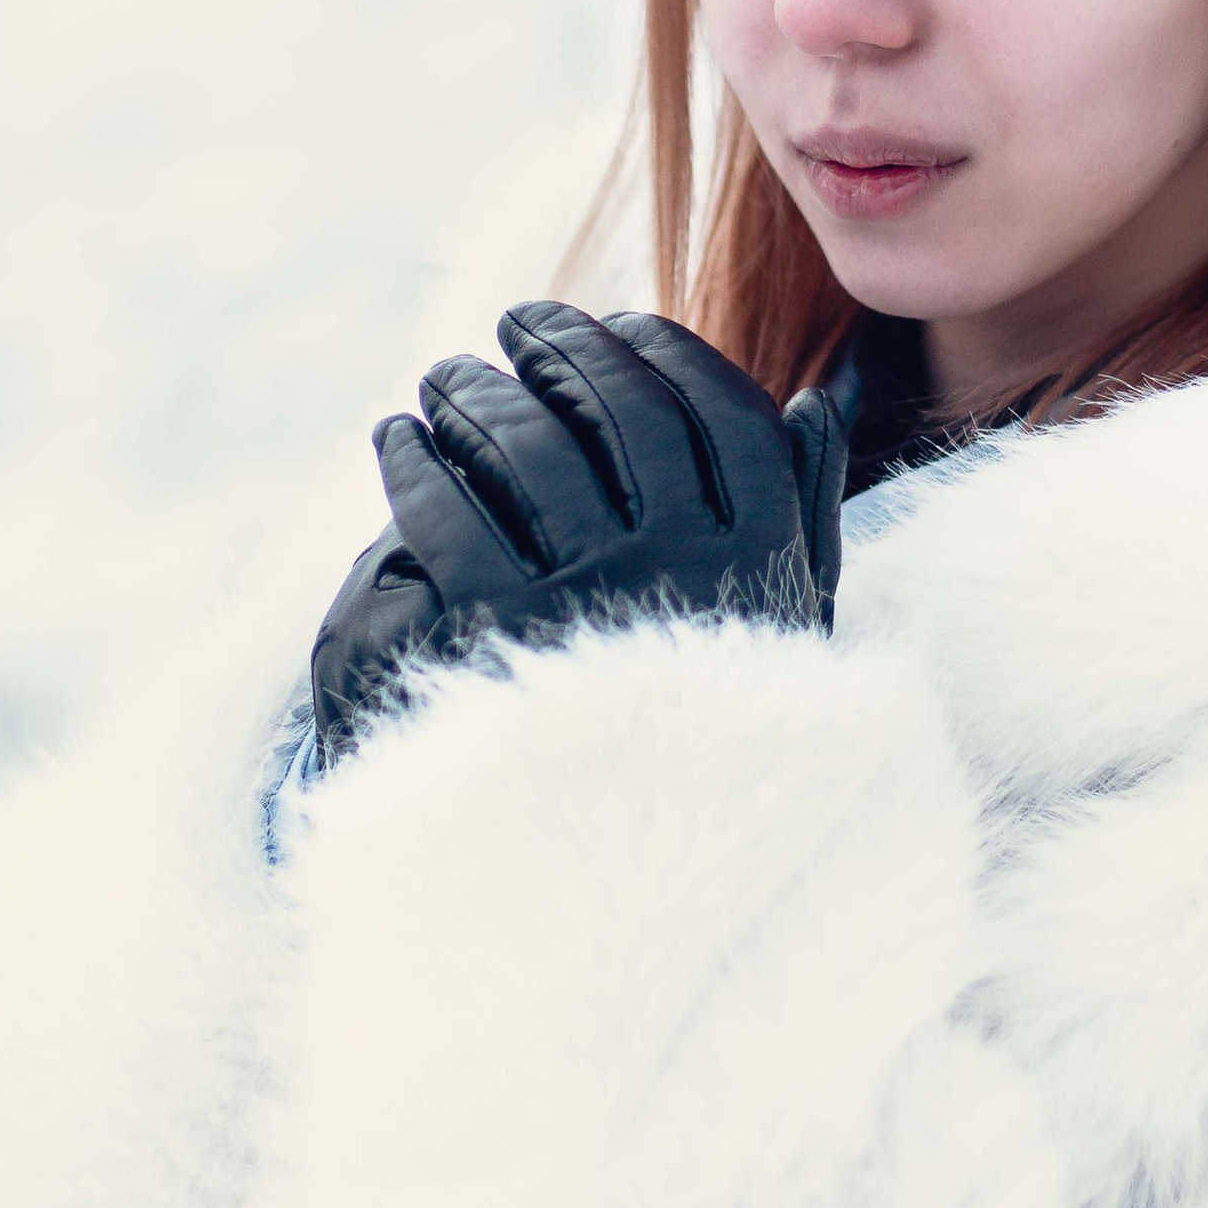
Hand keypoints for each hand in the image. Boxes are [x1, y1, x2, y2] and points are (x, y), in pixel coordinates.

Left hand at [307, 304, 845, 759]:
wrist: (644, 885)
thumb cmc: (721, 746)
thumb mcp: (794, 631)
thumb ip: (806, 510)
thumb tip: (811, 398)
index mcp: (768, 555)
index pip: (714, 409)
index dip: (658, 350)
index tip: (613, 322)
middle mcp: (691, 566)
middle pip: (620, 410)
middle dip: (561, 348)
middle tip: (511, 323)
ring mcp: (597, 597)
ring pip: (527, 447)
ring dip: (476, 394)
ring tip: (442, 379)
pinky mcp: (501, 636)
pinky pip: (447, 513)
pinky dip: (415, 465)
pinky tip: (396, 445)